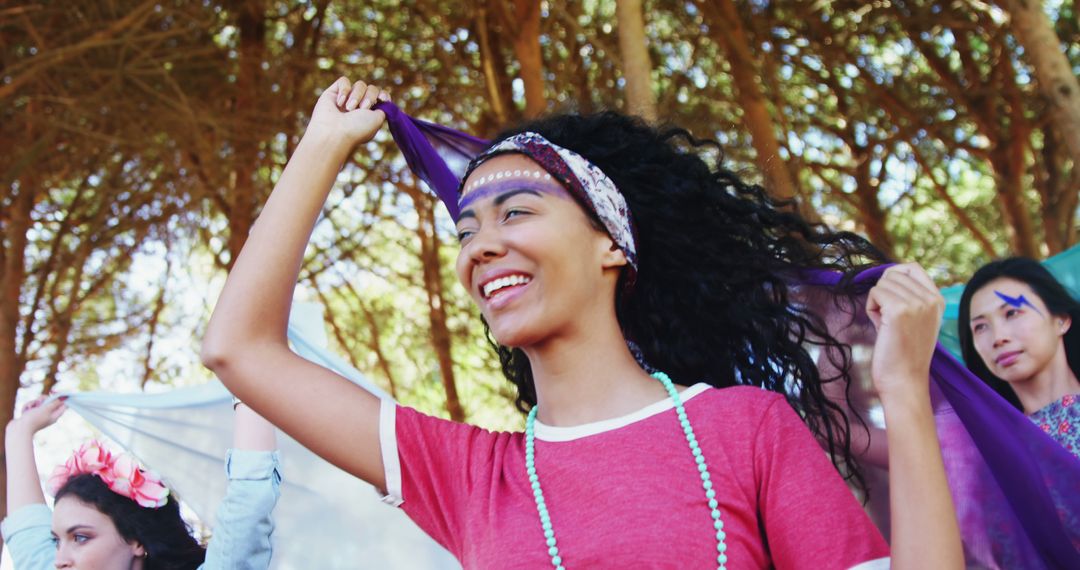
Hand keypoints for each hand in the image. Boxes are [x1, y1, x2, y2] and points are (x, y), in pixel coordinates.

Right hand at [6, 396, 66, 436]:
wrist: (19, 429)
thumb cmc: (34, 419)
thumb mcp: (46, 408)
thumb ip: (55, 402)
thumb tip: (63, 399)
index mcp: (55, 416)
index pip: (63, 406)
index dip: (62, 398)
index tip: (58, 393)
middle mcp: (48, 416)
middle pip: (49, 402)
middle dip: (43, 400)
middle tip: (38, 401)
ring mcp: (39, 416)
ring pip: (38, 403)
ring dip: (33, 403)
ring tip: (29, 408)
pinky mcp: (31, 416)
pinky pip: (31, 407)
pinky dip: (27, 407)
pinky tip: (24, 411)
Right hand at [304, 77, 388, 147]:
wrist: (335, 133)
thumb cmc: (357, 129)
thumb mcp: (378, 120)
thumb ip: (384, 108)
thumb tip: (384, 99)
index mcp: (370, 114)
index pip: (381, 97)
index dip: (384, 95)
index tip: (383, 99)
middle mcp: (358, 106)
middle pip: (372, 88)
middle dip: (370, 97)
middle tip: (362, 109)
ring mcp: (346, 99)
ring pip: (360, 84)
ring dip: (356, 96)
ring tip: (349, 109)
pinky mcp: (333, 93)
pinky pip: (344, 81)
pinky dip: (344, 90)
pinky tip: (340, 103)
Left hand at [865, 263, 943, 403]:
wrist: (904, 381)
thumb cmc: (902, 352)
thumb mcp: (914, 319)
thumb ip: (907, 297)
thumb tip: (887, 275)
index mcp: (938, 300)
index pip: (912, 267)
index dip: (894, 277)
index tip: (889, 299)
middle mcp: (931, 299)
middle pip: (893, 274)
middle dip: (883, 293)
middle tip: (887, 318)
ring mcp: (917, 304)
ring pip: (882, 283)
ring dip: (876, 302)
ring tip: (885, 324)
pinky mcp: (899, 311)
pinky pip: (875, 292)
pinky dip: (870, 308)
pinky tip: (879, 326)